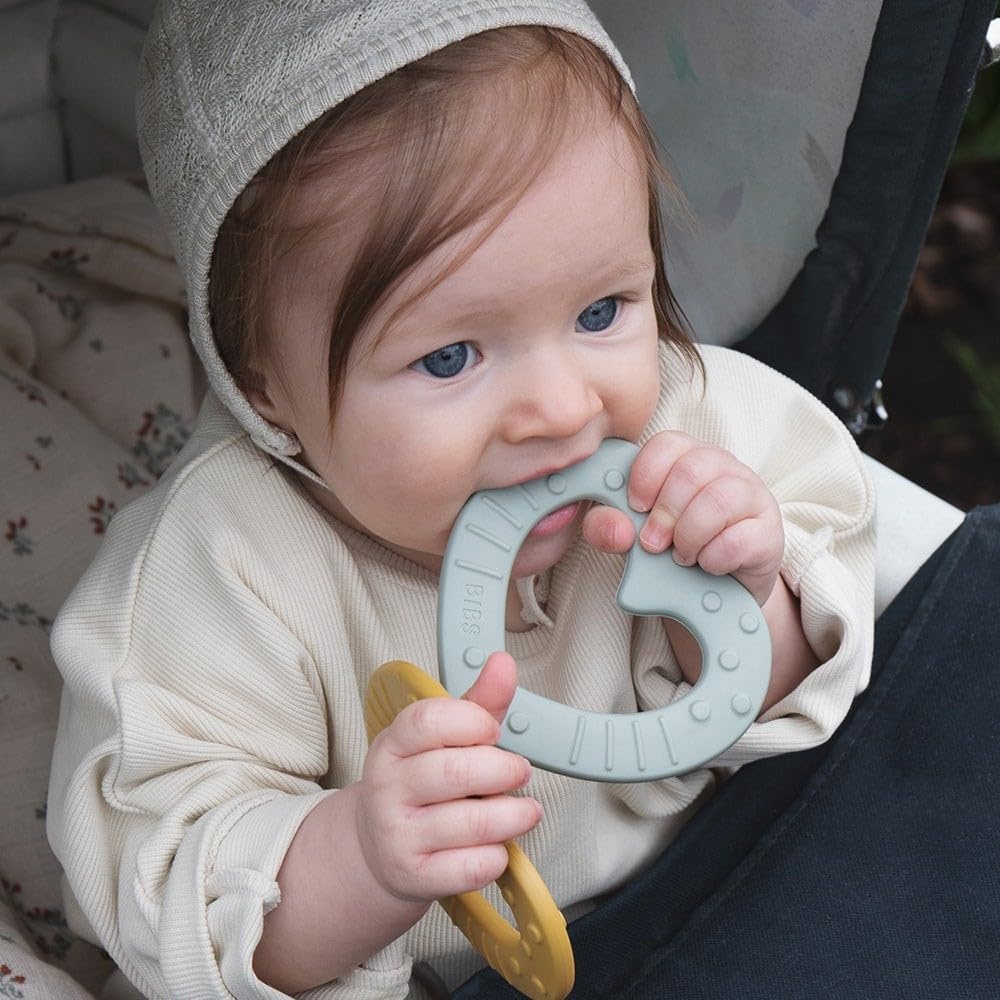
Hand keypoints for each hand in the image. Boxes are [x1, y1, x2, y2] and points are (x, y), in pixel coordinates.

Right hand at [355, 652, 540, 904]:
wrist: (378, 851)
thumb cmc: (421, 787)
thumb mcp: (441, 741)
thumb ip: (478, 704)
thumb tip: (503, 663)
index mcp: (392, 744)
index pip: (429, 721)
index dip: (473, 722)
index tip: (492, 730)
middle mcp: (388, 788)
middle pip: (457, 772)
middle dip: (504, 771)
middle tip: (519, 771)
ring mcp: (398, 834)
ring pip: (473, 822)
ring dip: (513, 816)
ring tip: (523, 811)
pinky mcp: (414, 876)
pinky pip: (472, 866)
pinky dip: (497, 856)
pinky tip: (497, 845)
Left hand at [583, 431, 783, 605]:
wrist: (716, 593)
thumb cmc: (672, 551)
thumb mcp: (632, 538)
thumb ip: (608, 528)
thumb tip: (614, 528)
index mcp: (687, 458)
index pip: (667, 444)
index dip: (646, 476)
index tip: (636, 507)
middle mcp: (723, 468)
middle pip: (692, 470)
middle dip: (665, 513)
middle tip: (654, 544)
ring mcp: (752, 496)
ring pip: (719, 498)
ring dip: (690, 534)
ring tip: (682, 556)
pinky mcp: (770, 532)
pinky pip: (742, 537)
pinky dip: (715, 556)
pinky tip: (707, 565)